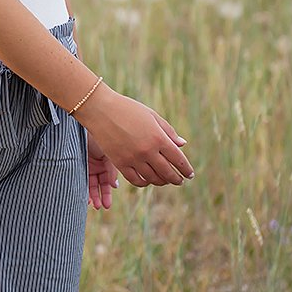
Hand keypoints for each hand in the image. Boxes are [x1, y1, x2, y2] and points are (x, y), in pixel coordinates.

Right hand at [76, 86, 193, 188]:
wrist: (101, 110)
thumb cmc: (128, 109)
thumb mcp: (152, 116)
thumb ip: (168, 131)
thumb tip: (182, 145)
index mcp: (158, 138)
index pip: (178, 159)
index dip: (186, 169)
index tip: (190, 174)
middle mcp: (147, 151)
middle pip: (167, 172)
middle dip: (176, 179)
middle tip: (180, 181)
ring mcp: (133, 159)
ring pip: (153, 179)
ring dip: (162, 182)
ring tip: (165, 181)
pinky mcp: (120, 163)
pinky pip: (136, 180)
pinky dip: (144, 183)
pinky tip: (148, 180)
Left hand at [86, 134, 119, 209]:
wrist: (85, 125)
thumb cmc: (98, 136)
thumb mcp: (108, 153)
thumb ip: (111, 169)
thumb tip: (114, 186)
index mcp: (109, 161)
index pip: (109, 180)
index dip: (108, 191)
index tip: (108, 203)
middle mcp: (99, 165)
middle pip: (101, 184)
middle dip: (103, 196)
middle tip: (104, 207)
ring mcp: (89, 165)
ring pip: (92, 184)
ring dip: (94, 195)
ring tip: (95, 206)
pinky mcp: (79, 165)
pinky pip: (83, 179)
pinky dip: (84, 189)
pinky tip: (86, 198)